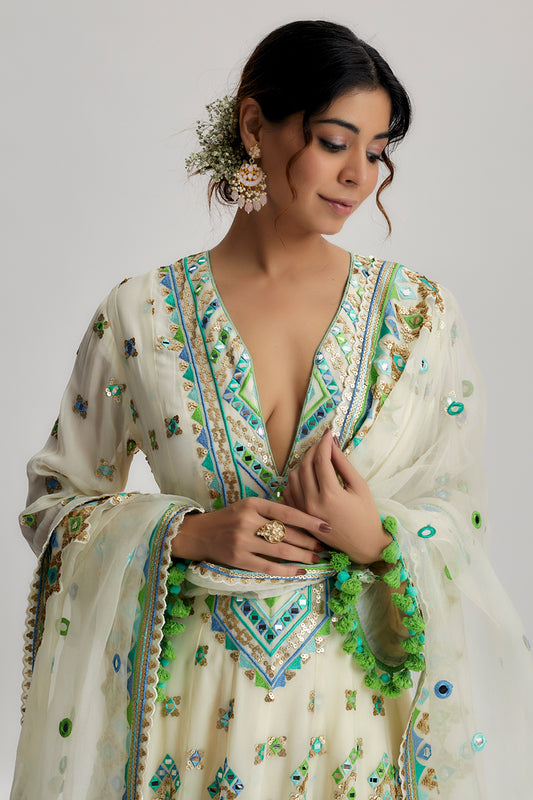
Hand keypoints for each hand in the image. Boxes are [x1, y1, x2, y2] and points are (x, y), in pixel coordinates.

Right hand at [171, 497, 327, 576]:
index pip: (287, 512)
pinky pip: (268, 567)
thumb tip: (303, 518)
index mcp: (253, 504)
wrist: (199, 533)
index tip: (326, 526)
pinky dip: (286, 570)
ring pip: (280, 550)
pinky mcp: (238, 559)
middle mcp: (248, 521)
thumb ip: (271, 511)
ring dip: (302, 556)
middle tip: (324, 547)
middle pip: (286, 532)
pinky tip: (299, 571)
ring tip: (316, 559)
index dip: (309, 520)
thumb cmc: (230, 519)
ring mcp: (242, 541)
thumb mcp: (248, 507)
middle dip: (309, 541)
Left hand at [283, 430, 391, 563]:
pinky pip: (290, 491)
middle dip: (313, 450)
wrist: (363, 546)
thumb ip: (343, 464)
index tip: (329, 433)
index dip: (324, 443)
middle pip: (305, 466)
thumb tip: (332, 444)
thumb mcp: (359, 487)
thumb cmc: (366, 515)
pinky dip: (296, 479)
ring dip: (303, 463)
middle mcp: (312, 503)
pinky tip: (308, 475)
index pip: (321, 460)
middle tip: (323, 443)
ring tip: (317, 459)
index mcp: (330, 495)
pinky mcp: (299, 516)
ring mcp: (303, 511)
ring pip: (293, 477)